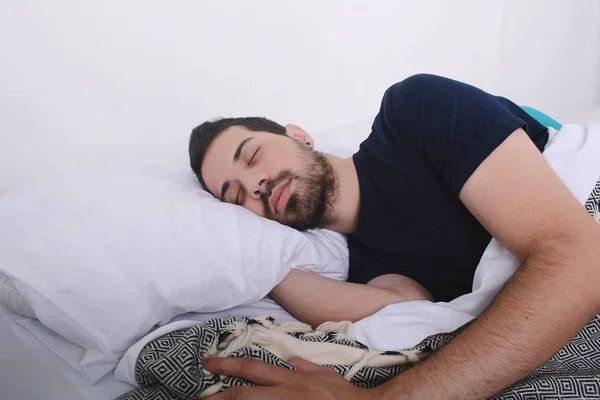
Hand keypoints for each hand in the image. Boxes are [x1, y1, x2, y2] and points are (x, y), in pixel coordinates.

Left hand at [203, 357, 384, 399]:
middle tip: (198, 398)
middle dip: (217, 397)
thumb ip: (305, 368)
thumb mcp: (326, 376)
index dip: (228, 365)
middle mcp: (283, 396)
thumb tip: (288, 361)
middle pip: (243, 395)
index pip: (253, 369)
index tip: (208, 363)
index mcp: (290, 380)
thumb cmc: (344, 396)